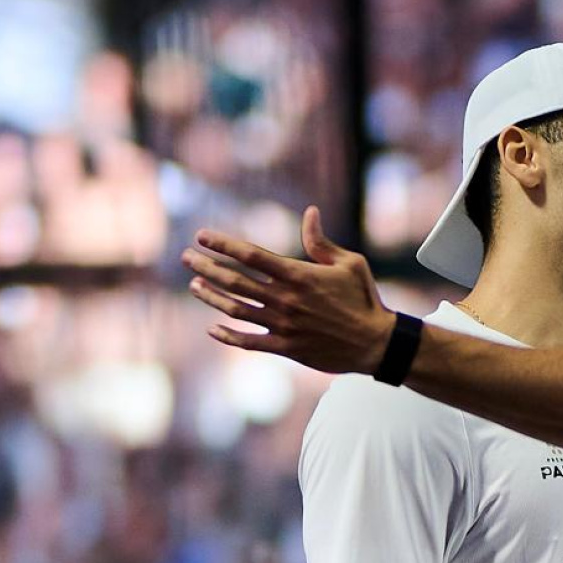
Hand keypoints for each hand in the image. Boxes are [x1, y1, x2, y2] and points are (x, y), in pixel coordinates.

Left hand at [185, 206, 392, 374]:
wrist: (376, 343)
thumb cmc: (365, 299)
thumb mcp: (349, 263)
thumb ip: (322, 242)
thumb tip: (310, 213)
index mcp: (299, 275)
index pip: (251, 256)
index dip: (223, 244)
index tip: (202, 236)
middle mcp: (286, 300)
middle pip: (235, 281)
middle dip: (207, 267)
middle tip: (187, 258)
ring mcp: (284, 326)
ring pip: (236, 309)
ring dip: (211, 297)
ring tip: (195, 286)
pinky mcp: (286, 348)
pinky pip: (249, 342)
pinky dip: (228, 336)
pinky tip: (212, 328)